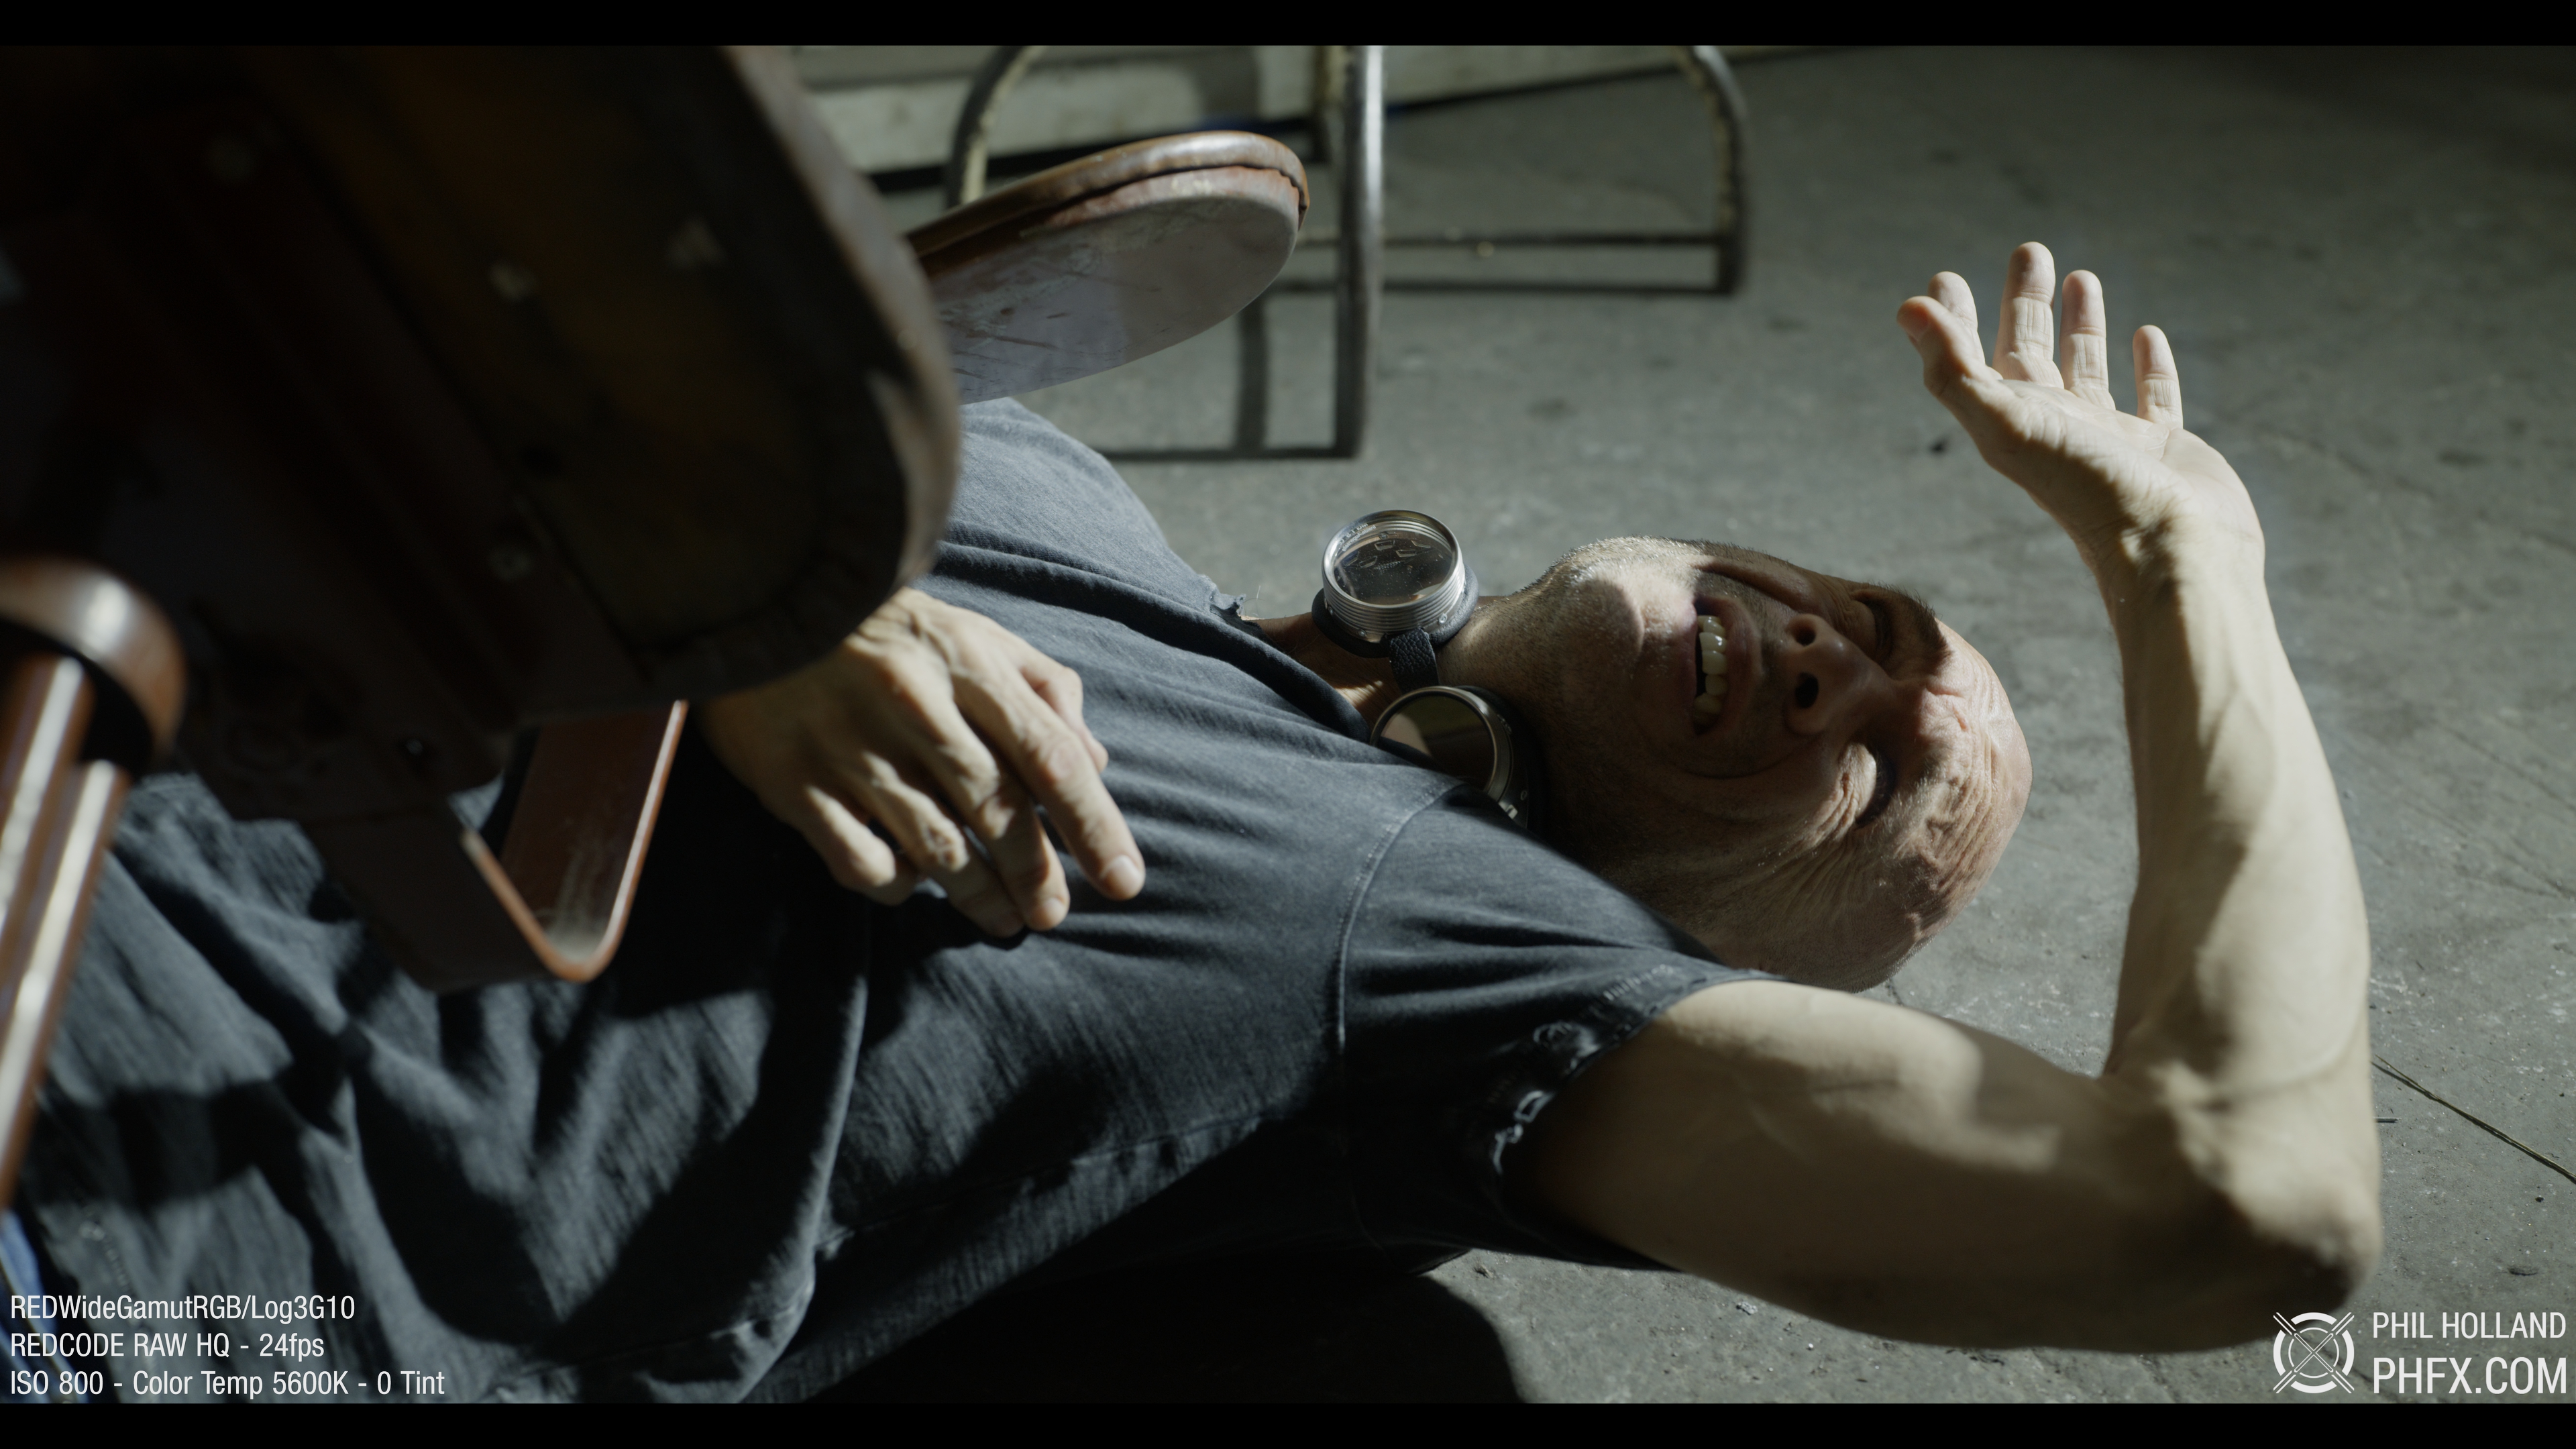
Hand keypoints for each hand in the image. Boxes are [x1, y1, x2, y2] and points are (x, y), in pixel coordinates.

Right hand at [698, 588, 1144, 934]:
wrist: (754, 591)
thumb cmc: (885, 625)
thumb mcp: (972, 632)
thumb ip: (1040, 687)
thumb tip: (1095, 762)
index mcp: (967, 660)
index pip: (1051, 756)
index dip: (1094, 826)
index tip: (1124, 881)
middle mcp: (913, 703)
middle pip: (997, 810)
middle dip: (1036, 874)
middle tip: (1054, 913)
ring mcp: (849, 745)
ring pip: (935, 846)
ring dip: (979, 895)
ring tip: (1005, 921)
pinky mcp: (793, 781)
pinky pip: (861, 860)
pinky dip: (898, 885)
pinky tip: (915, 884)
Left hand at [1897, 243, 2260, 566]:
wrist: (2171, 551)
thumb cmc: (2089, 491)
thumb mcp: (2008, 424)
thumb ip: (1954, 370)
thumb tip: (1906, 308)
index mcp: (2013, 425)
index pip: (1971, 361)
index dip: (1952, 321)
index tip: (1944, 278)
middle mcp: (2056, 431)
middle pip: (2031, 355)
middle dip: (2024, 303)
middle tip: (2029, 250)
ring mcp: (2111, 441)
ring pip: (2088, 370)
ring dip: (2081, 325)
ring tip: (2080, 276)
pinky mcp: (2165, 448)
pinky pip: (2155, 398)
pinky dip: (2150, 365)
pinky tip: (2147, 334)